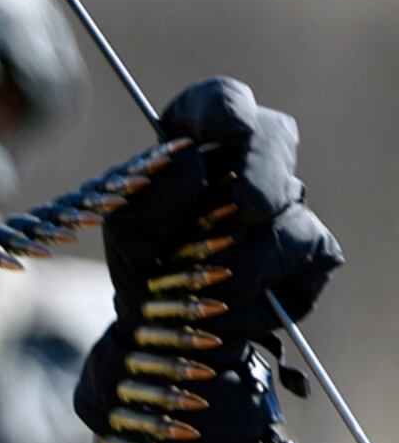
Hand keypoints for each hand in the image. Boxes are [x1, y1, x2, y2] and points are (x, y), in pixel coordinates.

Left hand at [75, 78, 342, 442]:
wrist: (165, 338)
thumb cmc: (146, 271)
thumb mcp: (128, 236)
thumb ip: (150, 197)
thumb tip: (195, 165)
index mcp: (200, 144)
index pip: (219, 104)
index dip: (225, 109)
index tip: (228, 127)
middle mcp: (250, 165)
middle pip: (275, 137)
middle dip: (263, 168)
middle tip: (249, 204)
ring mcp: (287, 206)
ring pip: (286, 209)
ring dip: (240, 258)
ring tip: (201, 293)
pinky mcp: (312, 253)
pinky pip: (302, 255)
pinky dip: (259, 290)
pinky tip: (227, 312)